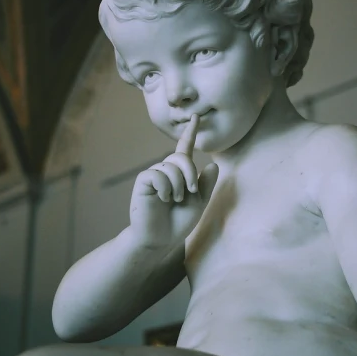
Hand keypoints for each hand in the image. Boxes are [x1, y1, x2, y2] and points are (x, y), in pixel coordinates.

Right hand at [129, 115, 218, 249]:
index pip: (184, 149)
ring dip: (178, 186)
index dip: (190, 133)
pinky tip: (163, 199)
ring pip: (171, 168)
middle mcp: (166, 170)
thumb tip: (213, 165)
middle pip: (181, 158)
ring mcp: (154, 175)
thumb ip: (206, 184)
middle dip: (190, 174)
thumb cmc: (178, 222)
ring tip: (173, 201)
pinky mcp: (144, 182)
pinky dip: (165, 188)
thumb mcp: (199, 203)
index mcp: (180, 173)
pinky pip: (158, 175)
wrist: (160, 239)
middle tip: (190, 193)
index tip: (196, 116)